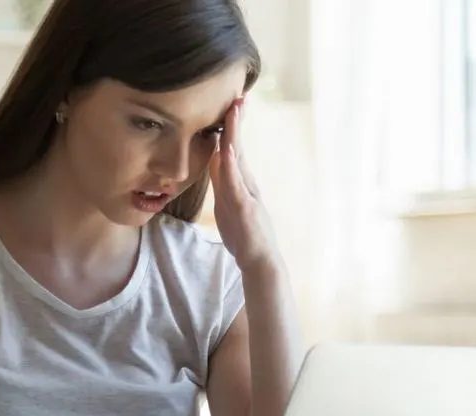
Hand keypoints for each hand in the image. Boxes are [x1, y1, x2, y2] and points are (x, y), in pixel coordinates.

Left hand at [209, 96, 279, 272]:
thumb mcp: (229, 203)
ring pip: (238, 159)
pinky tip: (228, 149)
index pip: (233, 149)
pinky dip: (231, 165)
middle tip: (237, 96)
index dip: (230, 127)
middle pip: (238, 147)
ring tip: (234, 112)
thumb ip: (223, 181)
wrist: (259, 259)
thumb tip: (216, 160)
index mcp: (241, 182)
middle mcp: (246, 183)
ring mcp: (246, 194)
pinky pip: (235, 183)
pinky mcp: (245, 207)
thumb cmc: (244, 233)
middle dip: (236, 122)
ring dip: (235, 135)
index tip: (230, 105)